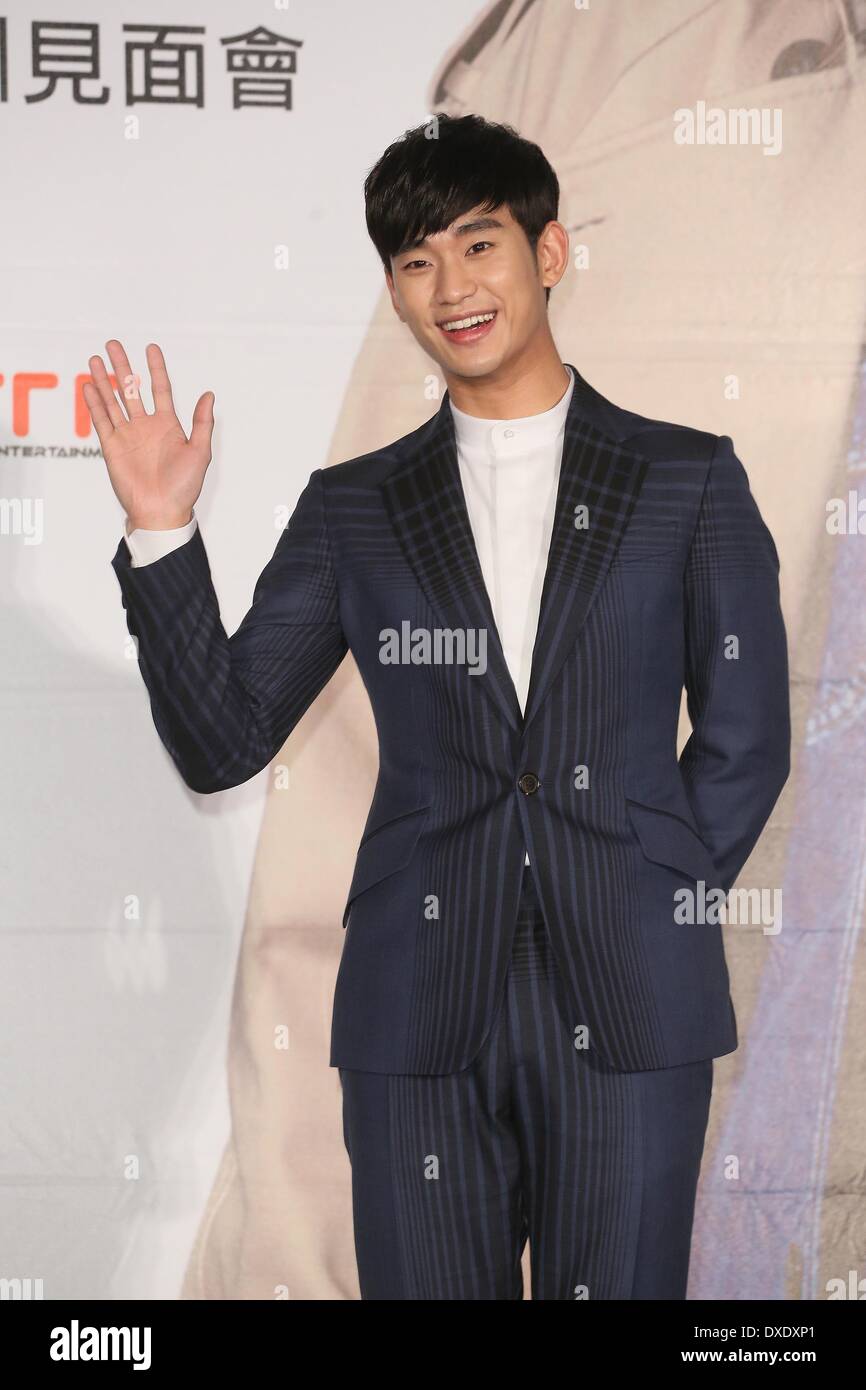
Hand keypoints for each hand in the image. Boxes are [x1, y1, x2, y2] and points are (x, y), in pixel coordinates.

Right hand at [83, 340, 213, 529]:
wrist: (162, 512)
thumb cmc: (184, 487)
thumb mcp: (200, 452)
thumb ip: (202, 423)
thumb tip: (209, 394)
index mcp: (168, 425)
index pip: (160, 389)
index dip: (156, 368)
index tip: (151, 348)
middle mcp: (146, 426)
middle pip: (131, 388)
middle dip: (122, 366)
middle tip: (113, 344)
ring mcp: (127, 435)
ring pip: (113, 401)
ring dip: (103, 380)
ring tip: (95, 359)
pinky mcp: (112, 447)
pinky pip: (102, 421)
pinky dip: (94, 403)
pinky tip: (89, 386)